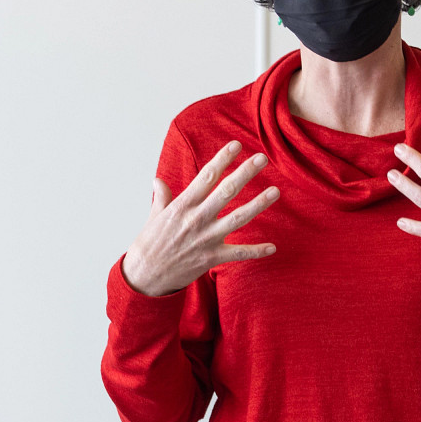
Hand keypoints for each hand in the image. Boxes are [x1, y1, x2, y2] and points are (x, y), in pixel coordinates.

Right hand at [121, 141, 279, 296]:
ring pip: (238, 218)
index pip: (206, 177)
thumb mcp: (153, 216)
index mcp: (183, 205)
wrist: (145, 276)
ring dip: (258, 204)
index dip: (222, 159)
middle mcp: (197, 219)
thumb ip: (162, 197)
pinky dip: (256, 251)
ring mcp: (206, 238)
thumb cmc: (149, 244)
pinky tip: (272, 248)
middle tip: (262, 159)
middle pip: (226, 191)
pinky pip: (239, 254)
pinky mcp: (212, 258)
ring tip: (275, 191)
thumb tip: (157, 181)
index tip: (236, 146)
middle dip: (245, 173)